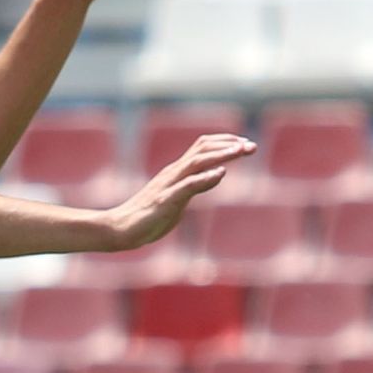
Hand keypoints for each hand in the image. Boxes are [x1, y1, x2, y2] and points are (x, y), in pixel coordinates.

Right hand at [100, 134, 254, 251]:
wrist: (120, 230)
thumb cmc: (147, 218)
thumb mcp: (178, 199)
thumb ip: (195, 186)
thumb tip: (216, 175)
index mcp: (176, 172)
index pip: (202, 147)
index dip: (225, 142)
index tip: (245, 144)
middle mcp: (173, 173)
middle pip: (202, 149)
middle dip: (229, 145)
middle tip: (252, 146)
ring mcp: (169, 185)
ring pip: (196, 162)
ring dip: (220, 155)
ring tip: (240, 152)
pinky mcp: (165, 200)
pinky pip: (187, 185)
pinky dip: (205, 178)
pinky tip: (221, 173)